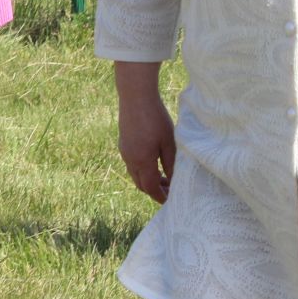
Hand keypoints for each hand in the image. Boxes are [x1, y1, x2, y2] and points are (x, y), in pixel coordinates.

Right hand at [114, 62, 174, 203]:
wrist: (135, 97)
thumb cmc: (155, 118)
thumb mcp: (169, 143)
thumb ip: (171, 164)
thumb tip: (173, 181)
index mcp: (141, 161)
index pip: (150, 188)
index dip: (160, 197)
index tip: (171, 202)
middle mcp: (129, 159)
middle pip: (140, 184)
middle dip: (154, 190)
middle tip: (170, 189)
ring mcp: (124, 151)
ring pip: (135, 174)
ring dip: (148, 179)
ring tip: (164, 176)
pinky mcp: (123, 143)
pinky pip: (131, 164)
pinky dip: (142, 169)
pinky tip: (153, 161)